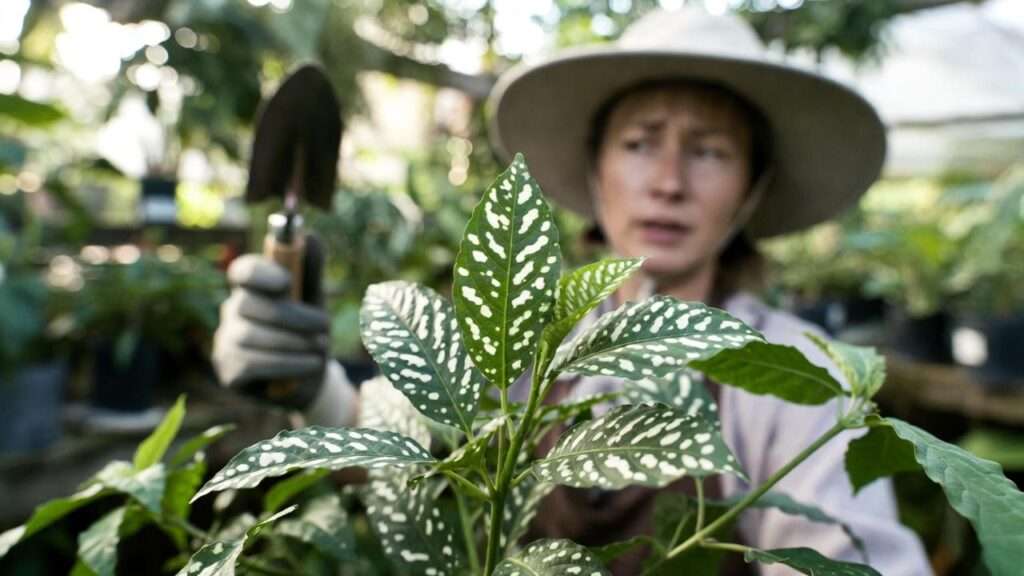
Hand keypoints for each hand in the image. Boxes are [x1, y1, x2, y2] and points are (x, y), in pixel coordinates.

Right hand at [213, 254, 327, 407]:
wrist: (312, 379)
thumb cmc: (309, 333)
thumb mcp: (315, 301)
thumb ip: (311, 270)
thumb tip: (309, 235)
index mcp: (252, 288)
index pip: (243, 271)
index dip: (261, 273)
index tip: (287, 282)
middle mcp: (232, 311)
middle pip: (249, 304)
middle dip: (293, 316)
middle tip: (325, 327)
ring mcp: (225, 341)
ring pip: (251, 336)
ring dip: (294, 343)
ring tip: (320, 349)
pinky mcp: (228, 371)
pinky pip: (252, 363)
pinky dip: (287, 363)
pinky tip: (309, 365)